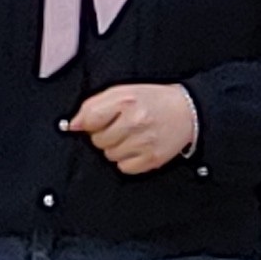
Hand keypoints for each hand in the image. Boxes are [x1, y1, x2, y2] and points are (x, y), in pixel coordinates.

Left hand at [63, 83, 200, 174]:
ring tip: (132, 136)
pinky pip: (124, 167)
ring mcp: (144, 142)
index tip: (98, 121)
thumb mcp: (122, 92)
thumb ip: (94, 105)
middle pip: (98, 140)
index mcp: (126, 100)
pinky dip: (127, 160)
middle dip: (105, 134)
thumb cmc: (153, 101)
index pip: (90, 118)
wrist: (187, 111)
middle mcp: (135, 121)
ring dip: (116, 148)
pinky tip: (138, 147)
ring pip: (109, 155)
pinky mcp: (152, 159)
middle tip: (121, 126)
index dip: (90, 122)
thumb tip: (73, 124)